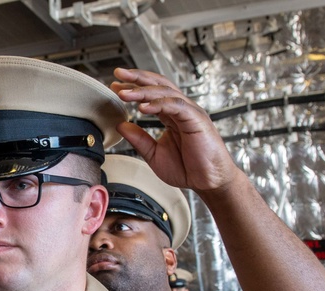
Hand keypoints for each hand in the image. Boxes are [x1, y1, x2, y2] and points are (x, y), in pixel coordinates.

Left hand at [110, 67, 242, 196]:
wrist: (209, 182)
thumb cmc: (188, 169)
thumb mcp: (154, 154)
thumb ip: (139, 139)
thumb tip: (121, 126)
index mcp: (171, 115)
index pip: (151, 94)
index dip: (133, 88)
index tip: (115, 85)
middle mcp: (181, 109)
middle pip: (158, 85)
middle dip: (137, 78)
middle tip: (118, 74)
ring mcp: (190, 112)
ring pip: (165, 92)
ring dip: (143, 91)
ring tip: (124, 93)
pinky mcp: (197, 119)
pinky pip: (177, 106)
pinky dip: (159, 104)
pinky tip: (143, 107)